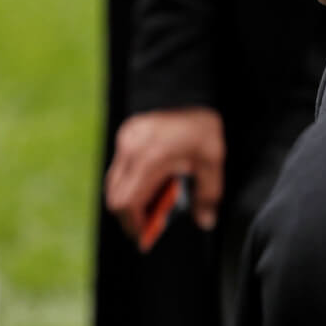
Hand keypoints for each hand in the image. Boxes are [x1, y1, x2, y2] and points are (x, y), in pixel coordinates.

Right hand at [104, 107, 223, 244]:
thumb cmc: (202, 126)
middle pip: (115, 198)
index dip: (134, 224)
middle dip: (129, 217)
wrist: (189, 89)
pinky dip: (129, 183)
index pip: (127, 203)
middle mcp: (131, 150)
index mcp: (151, 159)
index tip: (145, 236)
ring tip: (150, 206)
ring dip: (128, 200)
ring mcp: (124, 142)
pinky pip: (119, 168)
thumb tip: (204, 222)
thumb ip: (208, 195)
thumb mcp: (212, 162)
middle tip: (147, 226)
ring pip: (113, 184)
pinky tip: (149, 185)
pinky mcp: (125, 136)